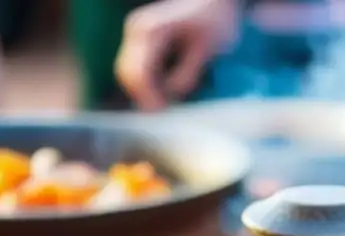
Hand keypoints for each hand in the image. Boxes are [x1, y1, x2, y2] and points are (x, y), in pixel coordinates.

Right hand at [116, 0, 239, 110]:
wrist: (216, 2)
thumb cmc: (215, 21)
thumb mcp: (207, 50)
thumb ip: (187, 75)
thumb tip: (170, 98)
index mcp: (151, 31)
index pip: (138, 73)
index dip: (147, 98)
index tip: (163, 114)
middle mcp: (137, 30)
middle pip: (128, 75)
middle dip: (143, 98)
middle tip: (164, 115)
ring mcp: (136, 35)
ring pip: (129, 75)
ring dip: (144, 92)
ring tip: (166, 106)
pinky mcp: (141, 42)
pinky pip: (137, 70)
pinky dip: (148, 85)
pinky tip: (164, 94)